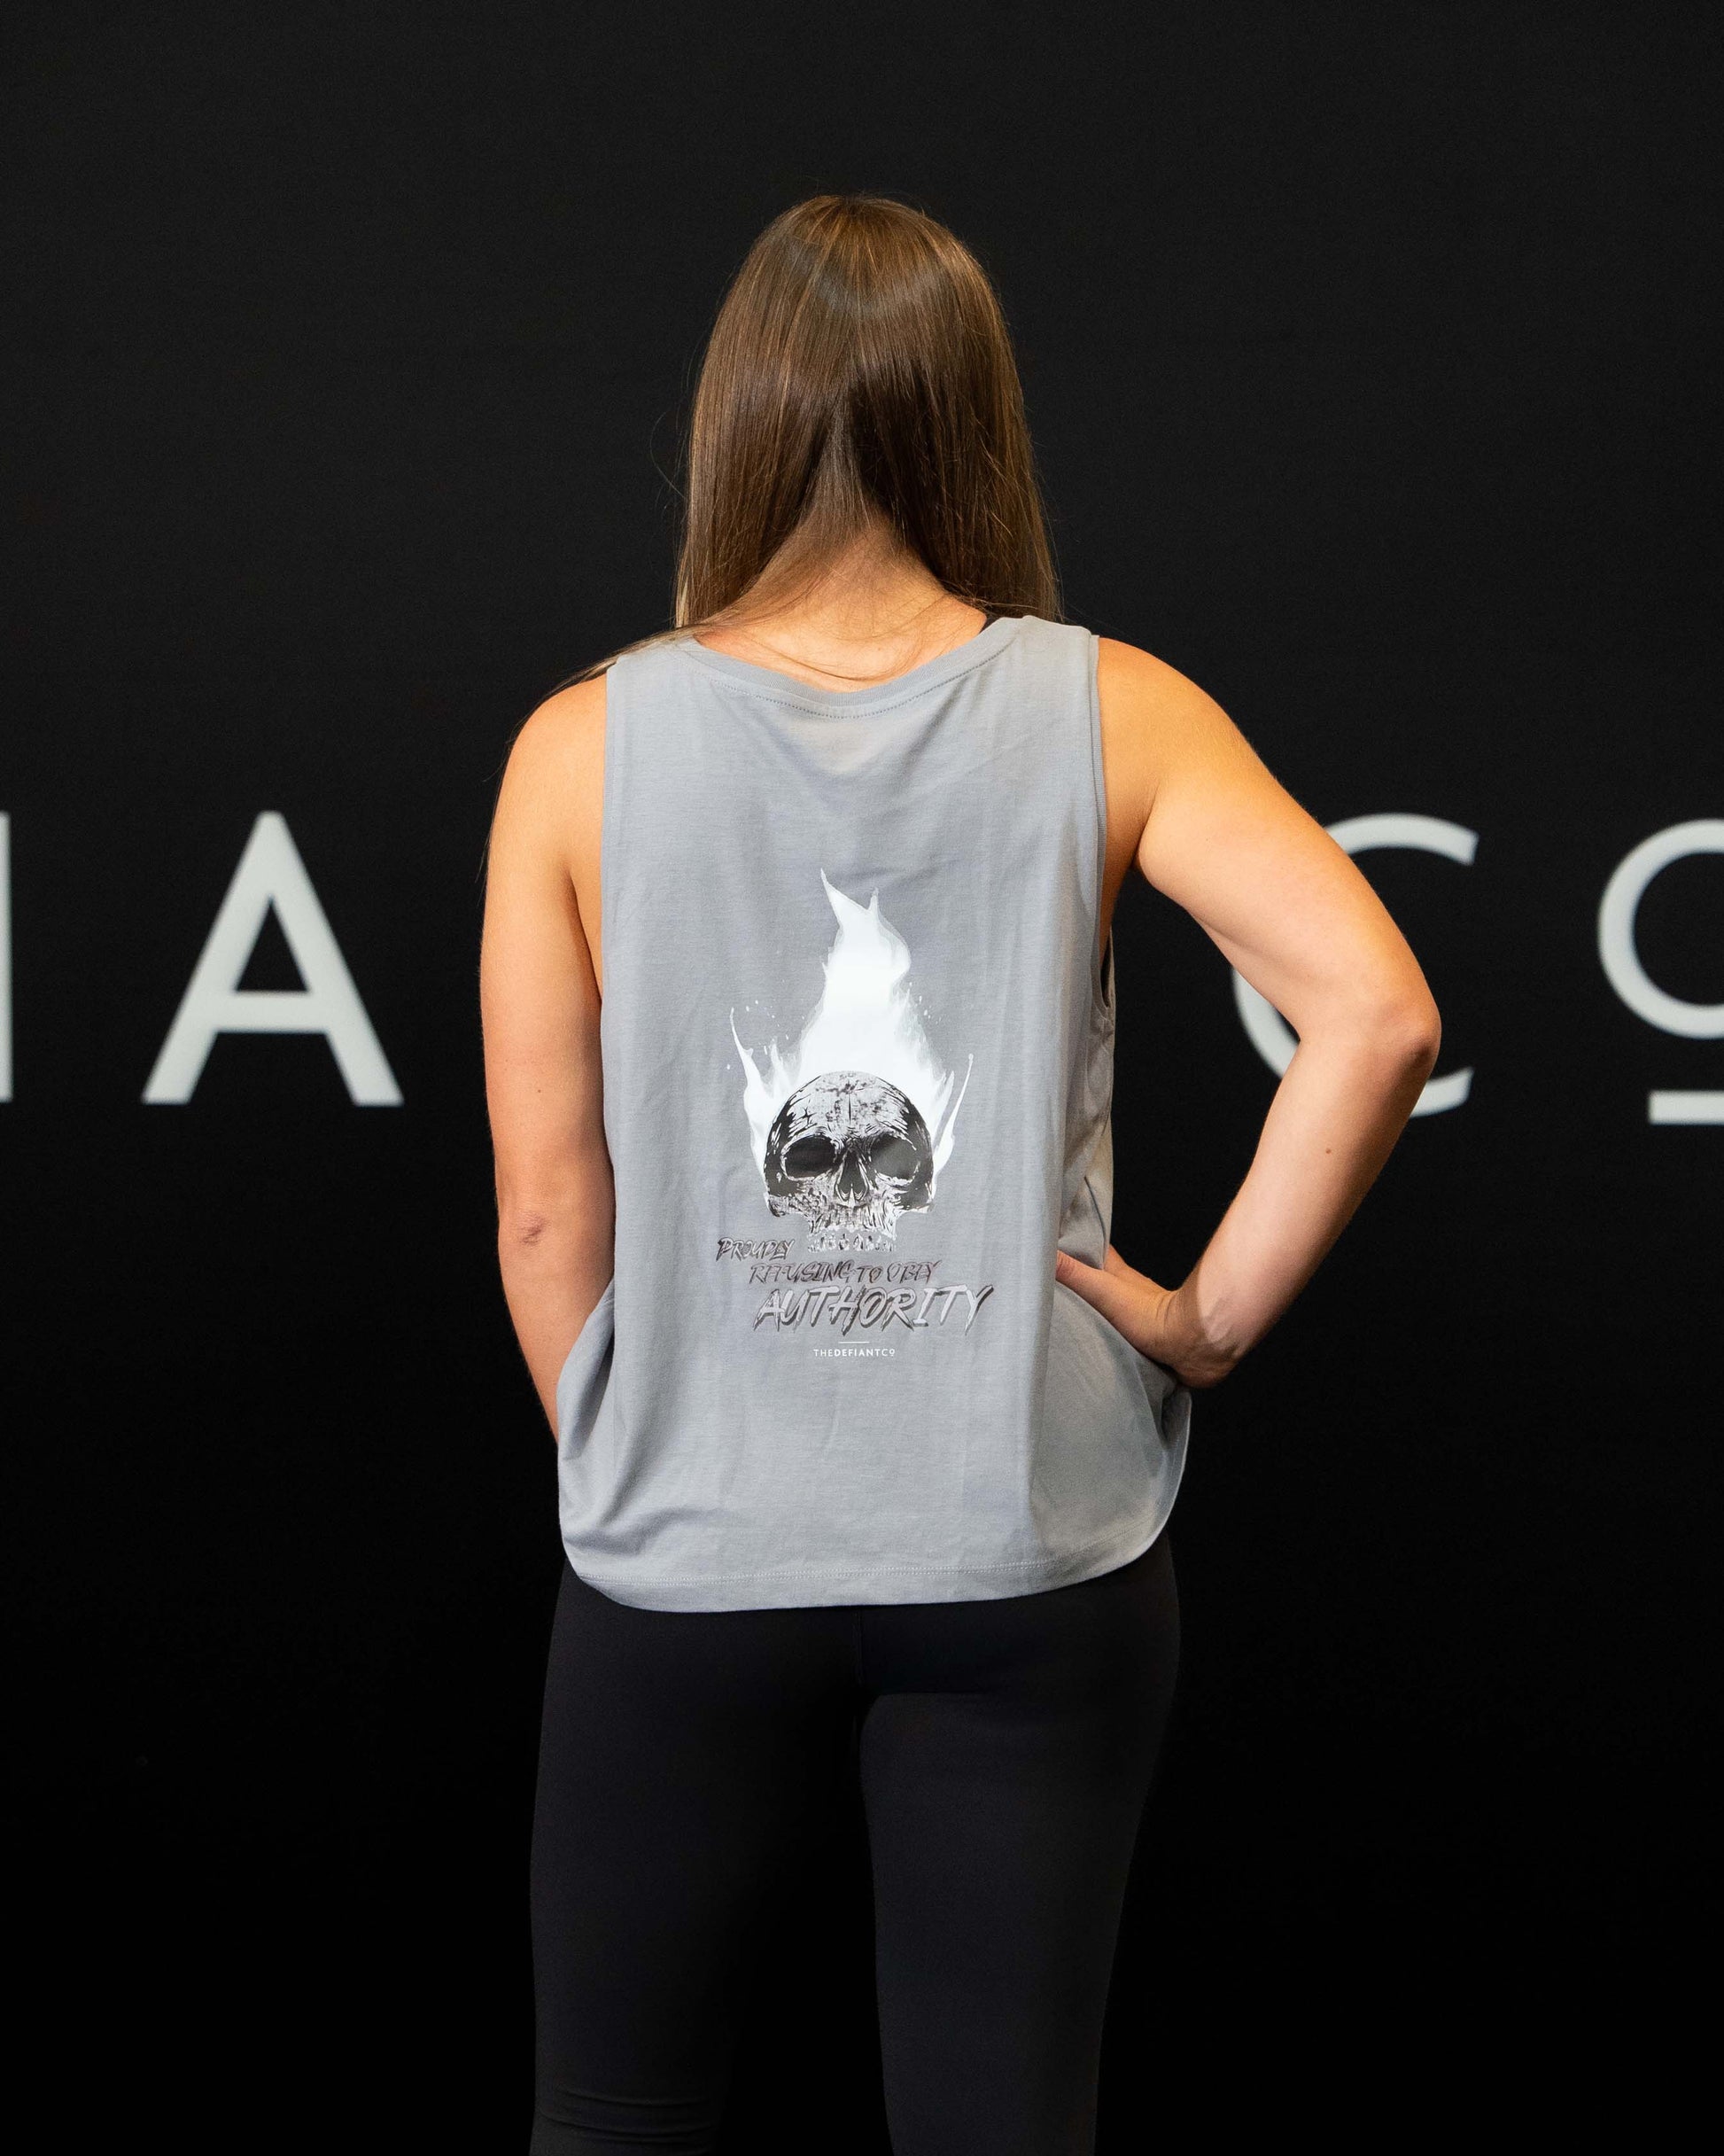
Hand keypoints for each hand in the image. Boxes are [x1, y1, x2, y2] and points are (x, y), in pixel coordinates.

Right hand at [1053, 1244, 1235, 1389]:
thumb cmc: (1153, 1316)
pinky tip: (1095, 1349)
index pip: (1095, 1249)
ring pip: (1110, 1311)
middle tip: (1054, 1281)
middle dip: (1079, 1280)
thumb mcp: (1104, 1290)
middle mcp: (1128, 1293)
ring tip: (1067, 1319)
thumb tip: (1042, 1251)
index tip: (1056, 1238)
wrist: (1192, 1347)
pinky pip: (1120, 1339)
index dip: (1077, 1242)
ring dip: (1093, 1314)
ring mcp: (1139, 1318)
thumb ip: (1074, 1274)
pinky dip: (1107, 1340)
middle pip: (1100, 1280)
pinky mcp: (1147, 1343)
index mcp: (1117, 1275)